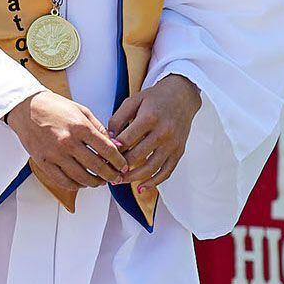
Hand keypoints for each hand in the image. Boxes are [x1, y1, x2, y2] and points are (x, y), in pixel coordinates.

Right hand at [6, 91, 127, 191]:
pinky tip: (81, 182)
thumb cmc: (54, 107)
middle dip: (110, 175)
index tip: (123, 166)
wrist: (26, 108)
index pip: (107, 150)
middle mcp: (68, 142)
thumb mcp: (81, 110)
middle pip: (97, 167)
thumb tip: (113, 144)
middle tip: (115, 178)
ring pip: (81, 178)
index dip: (118, 161)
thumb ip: (98, 128)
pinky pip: (63, 181)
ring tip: (100, 181)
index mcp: (80, 126)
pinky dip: (76, 185)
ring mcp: (55, 154)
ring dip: (94, 182)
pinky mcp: (44, 162)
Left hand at [108, 75, 201, 191]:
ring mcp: (172, 143)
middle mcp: (163, 132)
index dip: (112, 150)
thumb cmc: (155, 98)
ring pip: (151, 168)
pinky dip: (153, 182)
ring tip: (119, 181)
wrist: (182, 95)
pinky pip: (166, 172)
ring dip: (133, 178)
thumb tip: (108, 140)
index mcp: (149, 117)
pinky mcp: (179, 151)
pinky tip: (141, 187)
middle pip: (137, 156)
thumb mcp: (133, 101)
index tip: (102, 156)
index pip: (126, 140)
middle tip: (107, 171)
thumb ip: (118, 119)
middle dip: (120, 166)